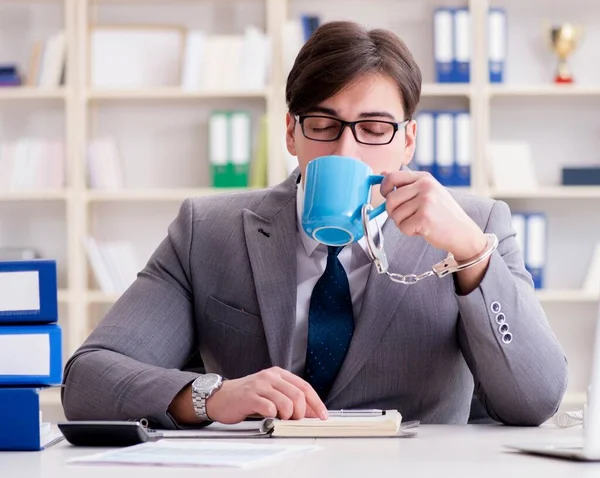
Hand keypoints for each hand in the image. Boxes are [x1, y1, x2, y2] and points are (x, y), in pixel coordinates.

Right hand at [206, 367, 327, 423]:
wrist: (221, 397)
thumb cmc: (247, 396)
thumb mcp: (270, 392)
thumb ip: (289, 398)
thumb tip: (310, 412)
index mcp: (278, 374)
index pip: (304, 386)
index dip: (316, 402)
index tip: (322, 415)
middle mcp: (270, 376)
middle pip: (298, 395)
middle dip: (302, 412)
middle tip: (296, 420)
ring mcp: (260, 385)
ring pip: (286, 402)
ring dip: (288, 416)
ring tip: (280, 419)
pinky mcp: (249, 396)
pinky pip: (269, 408)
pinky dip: (272, 417)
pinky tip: (267, 417)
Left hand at [380, 170, 485, 260]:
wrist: (463, 232)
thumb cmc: (443, 214)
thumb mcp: (427, 192)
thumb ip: (406, 183)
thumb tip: (383, 173)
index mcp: (424, 178)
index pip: (392, 177)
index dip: (384, 189)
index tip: (388, 197)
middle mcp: (425, 186)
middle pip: (390, 199)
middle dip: (393, 211)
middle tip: (406, 216)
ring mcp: (425, 202)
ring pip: (395, 214)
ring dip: (402, 223)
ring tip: (418, 222)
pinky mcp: (424, 218)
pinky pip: (402, 227)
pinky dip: (409, 232)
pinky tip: (422, 229)